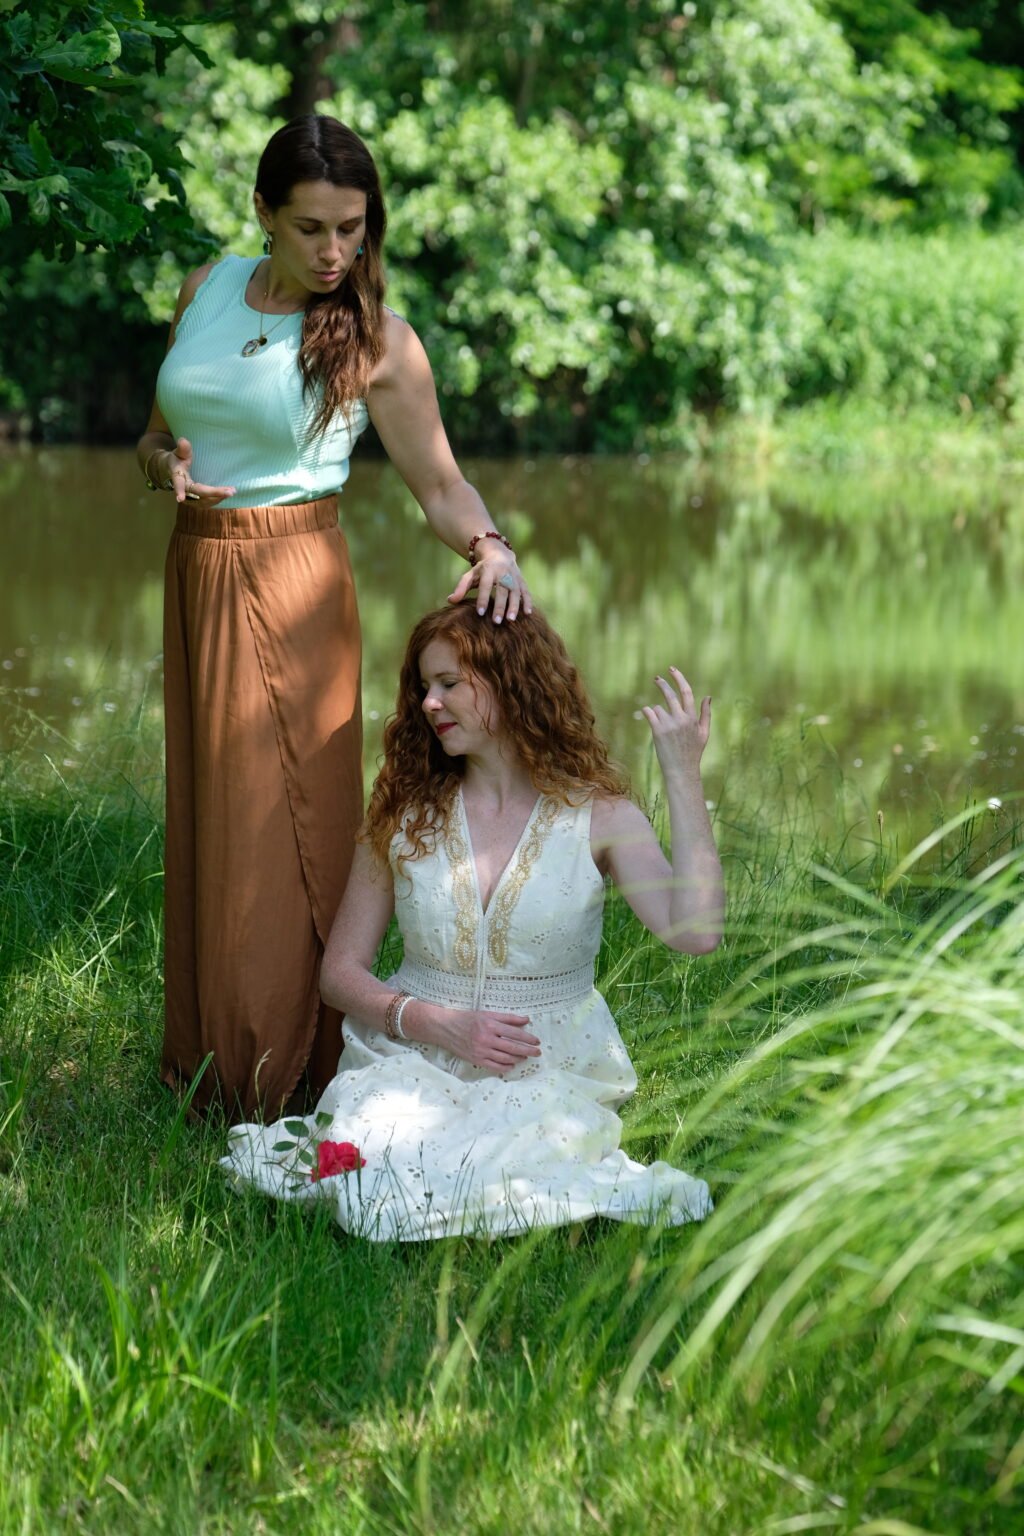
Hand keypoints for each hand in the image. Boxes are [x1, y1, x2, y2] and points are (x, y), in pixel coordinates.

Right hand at [151, 437, 236, 506]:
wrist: (172, 471)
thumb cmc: (177, 460)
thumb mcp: (178, 453)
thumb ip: (182, 449)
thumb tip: (183, 441)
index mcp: (177, 477)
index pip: (178, 483)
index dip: (179, 490)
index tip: (180, 499)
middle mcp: (184, 490)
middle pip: (198, 494)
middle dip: (214, 493)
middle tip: (230, 491)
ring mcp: (190, 498)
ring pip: (204, 502)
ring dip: (218, 498)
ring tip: (232, 491)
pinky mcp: (196, 501)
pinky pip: (207, 503)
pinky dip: (217, 500)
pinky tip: (227, 494)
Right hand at [443, 1006, 540, 1070]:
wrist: (445, 1028)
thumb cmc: (467, 1018)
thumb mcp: (487, 1014)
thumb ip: (507, 1017)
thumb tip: (526, 1020)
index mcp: (490, 1025)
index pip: (514, 1033)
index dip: (527, 1038)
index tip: (536, 1041)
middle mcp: (486, 1039)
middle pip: (512, 1047)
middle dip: (527, 1051)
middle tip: (537, 1053)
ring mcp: (481, 1051)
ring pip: (505, 1058)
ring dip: (518, 1058)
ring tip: (525, 1057)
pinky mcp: (476, 1060)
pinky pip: (494, 1066)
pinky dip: (505, 1067)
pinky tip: (512, 1065)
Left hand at [448, 541, 532, 623]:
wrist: (500, 553)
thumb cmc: (482, 569)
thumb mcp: (470, 575)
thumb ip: (461, 588)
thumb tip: (450, 601)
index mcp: (488, 570)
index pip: (485, 585)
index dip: (482, 599)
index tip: (480, 613)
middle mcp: (502, 572)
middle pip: (502, 590)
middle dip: (500, 606)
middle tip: (497, 622)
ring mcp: (514, 576)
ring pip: (515, 592)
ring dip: (514, 606)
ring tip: (511, 620)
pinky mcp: (522, 580)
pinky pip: (526, 591)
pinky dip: (528, 602)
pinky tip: (527, 613)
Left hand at [642, 667, 710, 781]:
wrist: (681, 771)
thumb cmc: (693, 753)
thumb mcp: (703, 733)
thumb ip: (706, 714)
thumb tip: (708, 696)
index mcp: (693, 718)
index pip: (687, 692)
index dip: (679, 678)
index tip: (672, 669)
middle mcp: (681, 718)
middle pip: (670, 694)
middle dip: (662, 684)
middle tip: (656, 678)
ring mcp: (669, 724)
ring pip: (658, 707)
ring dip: (657, 713)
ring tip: (661, 728)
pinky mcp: (658, 730)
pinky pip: (648, 713)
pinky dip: (647, 713)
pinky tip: (649, 717)